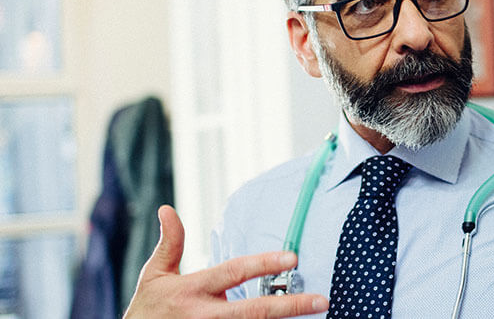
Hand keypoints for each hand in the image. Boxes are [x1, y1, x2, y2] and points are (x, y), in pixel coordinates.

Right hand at [123, 205, 327, 317]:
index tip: (292, 258)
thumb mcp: (153, 275)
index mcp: (192, 290)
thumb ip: (170, 244)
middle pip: (253, 311)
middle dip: (290, 306)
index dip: (263, 264)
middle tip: (322, 300)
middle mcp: (205, 315)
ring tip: (314, 313)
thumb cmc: (148, 310)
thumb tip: (167, 209)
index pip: (234, 272)